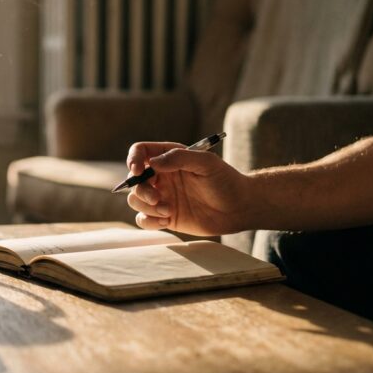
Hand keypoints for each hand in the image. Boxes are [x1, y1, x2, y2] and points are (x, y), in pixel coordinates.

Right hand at [126, 142, 251, 235]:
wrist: (239, 208)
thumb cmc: (226, 180)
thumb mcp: (206, 163)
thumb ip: (179, 158)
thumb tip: (152, 163)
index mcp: (169, 158)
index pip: (140, 151)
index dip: (133, 159)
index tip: (137, 171)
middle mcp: (161, 176)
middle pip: (134, 180)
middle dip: (141, 190)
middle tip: (156, 199)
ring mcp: (162, 196)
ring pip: (135, 200)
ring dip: (145, 207)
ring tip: (167, 212)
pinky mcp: (165, 216)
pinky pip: (143, 219)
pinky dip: (148, 221)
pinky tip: (165, 221)